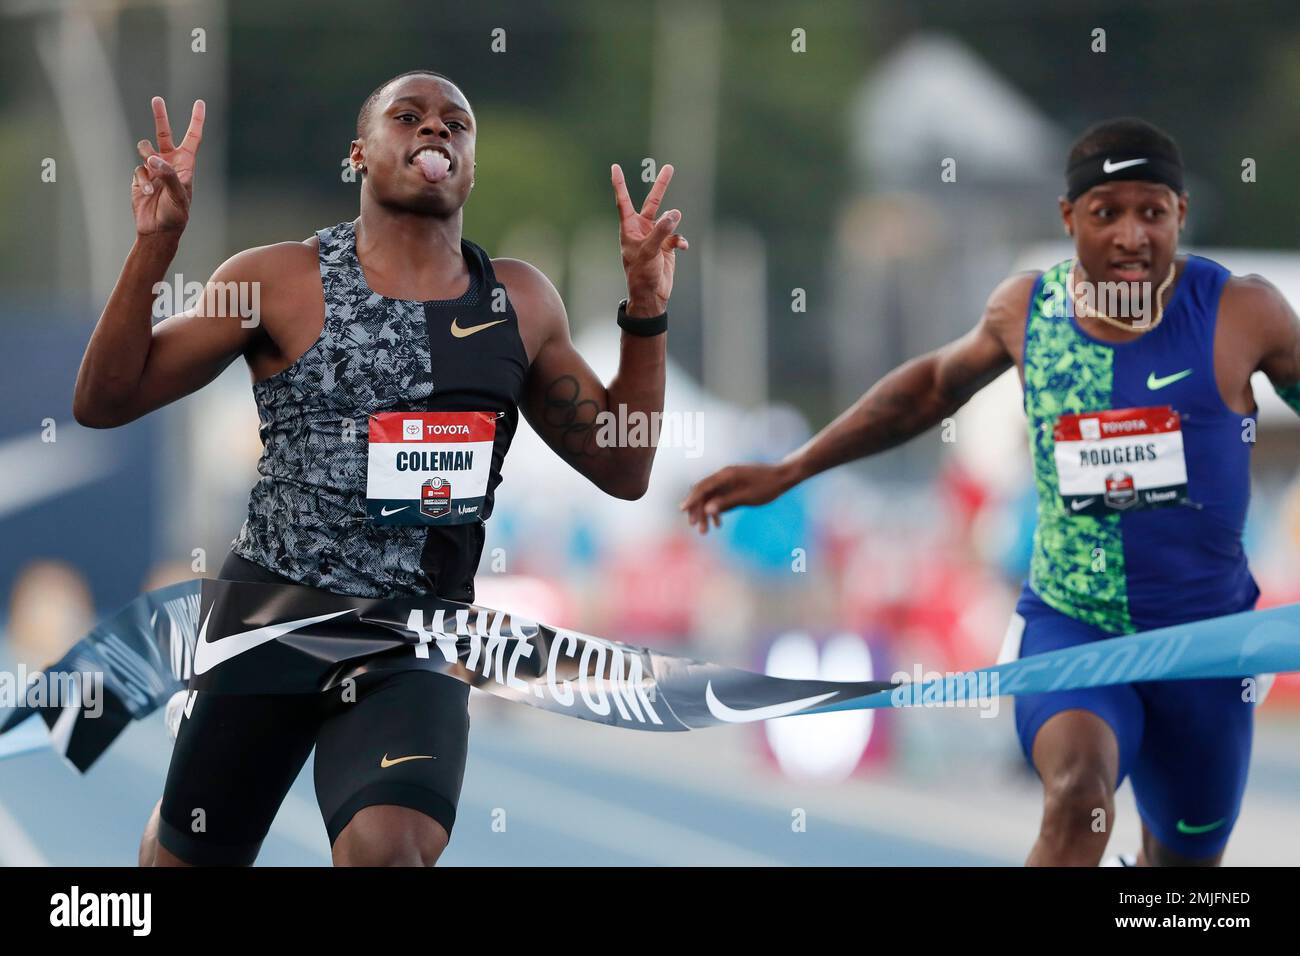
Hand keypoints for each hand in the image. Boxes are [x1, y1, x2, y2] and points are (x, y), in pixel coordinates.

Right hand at [132, 97, 204, 235]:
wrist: (158, 230)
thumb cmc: (176, 214)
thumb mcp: (179, 195)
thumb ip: (168, 174)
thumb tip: (153, 158)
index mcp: (186, 164)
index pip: (193, 138)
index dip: (196, 120)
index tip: (199, 102)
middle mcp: (170, 163)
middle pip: (164, 134)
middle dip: (160, 117)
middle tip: (156, 99)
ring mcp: (154, 169)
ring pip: (145, 149)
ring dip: (146, 159)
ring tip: (154, 179)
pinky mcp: (140, 177)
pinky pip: (138, 170)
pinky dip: (143, 181)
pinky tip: (149, 194)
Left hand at [611, 163, 687, 315]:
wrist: (651, 295)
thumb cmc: (641, 274)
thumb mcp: (649, 251)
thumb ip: (662, 231)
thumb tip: (675, 213)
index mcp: (630, 228)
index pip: (624, 201)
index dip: (619, 184)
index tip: (615, 167)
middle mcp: (642, 229)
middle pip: (652, 202)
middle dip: (661, 186)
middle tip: (668, 167)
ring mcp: (655, 237)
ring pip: (669, 220)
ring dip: (673, 224)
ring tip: (673, 235)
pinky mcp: (667, 246)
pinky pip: (677, 237)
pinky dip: (681, 240)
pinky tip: (682, 247)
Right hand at [681, 461, 796, 533]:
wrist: (782, 477)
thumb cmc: (767, 486)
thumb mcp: (747, 496)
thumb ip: (726, 502)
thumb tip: (707, 510)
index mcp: (726, 475)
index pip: (702, 487)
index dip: (691, 499)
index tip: (682, 510)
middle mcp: (723, 477)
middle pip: (703, 493)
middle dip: (698, 510)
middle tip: (698, 528)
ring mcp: (728, 482)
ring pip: (710, 498)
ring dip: (706, 513)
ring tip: (705, 530)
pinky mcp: (733, 488)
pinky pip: (719, 499)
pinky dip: (716, 510)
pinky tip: (718, 523)